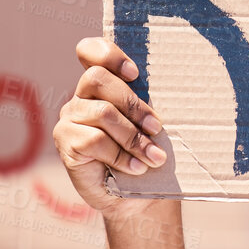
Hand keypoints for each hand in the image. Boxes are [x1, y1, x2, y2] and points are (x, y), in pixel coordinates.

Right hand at [52, 37, 167, 217]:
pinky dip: (121, 155)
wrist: (133, 198)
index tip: (135, 73)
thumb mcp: (152, 127)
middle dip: (133, 103)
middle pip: (97, 78)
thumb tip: (183, 90)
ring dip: (133, 136)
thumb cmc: (147, 154)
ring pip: (101, 112)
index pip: (89, 51)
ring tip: (155, 157)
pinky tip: (136, 168)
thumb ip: (152, 105)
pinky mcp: (65, 142)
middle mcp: (81, 97)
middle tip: (157, 127)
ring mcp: (70, 118)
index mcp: (102, 85)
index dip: (109, 54)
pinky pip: (94, 140)